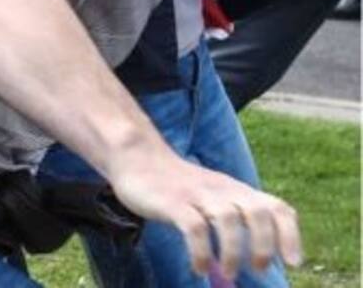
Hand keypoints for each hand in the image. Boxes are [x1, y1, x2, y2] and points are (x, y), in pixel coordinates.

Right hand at [108, 149, 300, 279]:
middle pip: (257, 212)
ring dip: (233, 251)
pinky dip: (201, 252)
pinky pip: (193, 227)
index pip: (276, 207)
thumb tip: (256, 259)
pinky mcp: (172, 202)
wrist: (137, 157)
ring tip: (228, 273)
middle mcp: (222, 190)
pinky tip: (199, 268)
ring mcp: (197, 195)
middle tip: (258, 269)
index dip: (290, 235)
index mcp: (236, 190)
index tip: (294, 263)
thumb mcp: (213, 195)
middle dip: (264, 245)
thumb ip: (235, 218)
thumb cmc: (177, 185)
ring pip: (228, 219)